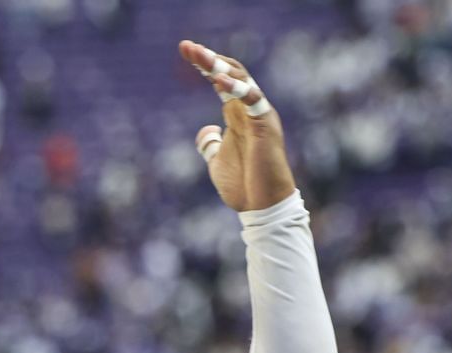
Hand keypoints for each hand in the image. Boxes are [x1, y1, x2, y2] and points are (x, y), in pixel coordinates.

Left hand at [179, 40, 296, 211]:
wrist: (262, 207)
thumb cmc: (243, 186)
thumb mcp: (216, 162)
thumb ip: (210, 144)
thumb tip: (206, 130)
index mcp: (237, 114)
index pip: (221, 80)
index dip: (204, 65)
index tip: (186, 51)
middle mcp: (249, 109)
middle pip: (229, 73)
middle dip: (207, 59)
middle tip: (186, 46)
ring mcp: (259, 114)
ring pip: (240, 80)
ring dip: (218, 66)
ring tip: (198, 55)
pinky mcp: (266, 125)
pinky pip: (252, 99)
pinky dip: (236, 88)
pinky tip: (217, 80)